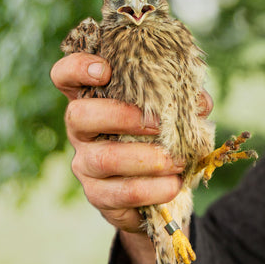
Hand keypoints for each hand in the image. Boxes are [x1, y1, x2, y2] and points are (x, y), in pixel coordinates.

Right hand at [50, 52, 212, 263]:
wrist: (157, 187)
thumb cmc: (157, 137)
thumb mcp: (167, 113)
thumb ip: (181, 102)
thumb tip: (199, 104)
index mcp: (93, 101)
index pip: (65, 76)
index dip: (77, 68)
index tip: (104, 70)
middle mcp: (81, 131)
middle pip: (78, 116)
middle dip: (120, 116)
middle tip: (158, 123)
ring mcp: (85, 164)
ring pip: (102, 159)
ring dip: (143, 159)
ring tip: (176, 161)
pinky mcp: (98, 195)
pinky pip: (118, 194)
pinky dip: (150, 189)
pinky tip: (173, 185)